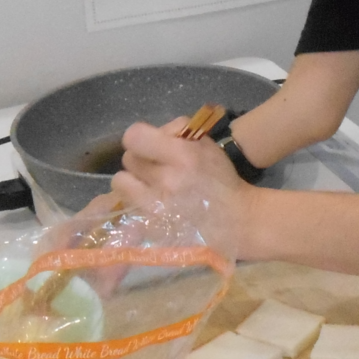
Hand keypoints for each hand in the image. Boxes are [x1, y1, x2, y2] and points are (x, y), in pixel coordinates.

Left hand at [113, 117, 252, 257]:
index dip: (140, 138)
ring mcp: (156, 206)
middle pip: (129, 158)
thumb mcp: (207, 146)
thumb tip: (154, 134)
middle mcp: (167, 179)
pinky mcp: (151, 225)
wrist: (237, 222)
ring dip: (133, 181)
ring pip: (121, 182)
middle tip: (156, 168)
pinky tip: (152, 203)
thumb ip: (178, 132)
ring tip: (150, 186)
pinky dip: (135, 201)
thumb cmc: (222, 181)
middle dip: (141, 160)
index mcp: (183, 156)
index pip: (134, 136)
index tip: (149, 145)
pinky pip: (127, 204)